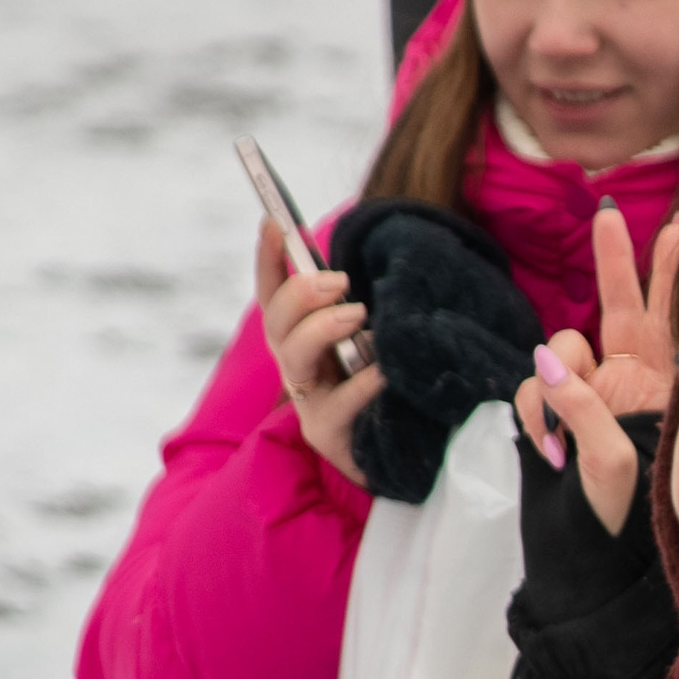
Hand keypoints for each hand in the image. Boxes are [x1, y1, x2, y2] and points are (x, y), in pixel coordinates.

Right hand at [255, 218, 385, 485]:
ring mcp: (310, 403)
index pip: (275, 294)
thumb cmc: (391, 385)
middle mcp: (299, 368)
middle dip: (300, 293)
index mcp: (304, 340)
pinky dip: (361, 384)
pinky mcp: (331, 437)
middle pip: (277, 323)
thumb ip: (363, 306)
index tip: (274, 222)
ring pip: (294, 359)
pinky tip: (384, 371)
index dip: (269, 259)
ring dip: (320, 328)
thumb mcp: (375, 338)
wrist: (408, 455)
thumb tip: (371, 259)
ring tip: (357, 314)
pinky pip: (339, 406)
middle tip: (339, 281)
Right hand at [512, 206, 678, 533]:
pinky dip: (534, 413)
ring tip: (564, 444)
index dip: (670, 272)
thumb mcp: (614, 464)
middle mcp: (628, 385)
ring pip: (561, 352)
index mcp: (662, 390)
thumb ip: (583, 406)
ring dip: (555, 384)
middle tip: (609, 215)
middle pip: (619, 308)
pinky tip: (549, 452)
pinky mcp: (553, 416)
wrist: (587, 573)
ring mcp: (588, 398)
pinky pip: (533, 390)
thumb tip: (544, 360)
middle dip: (612, 262)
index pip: (669, 318)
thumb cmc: (623, 527)